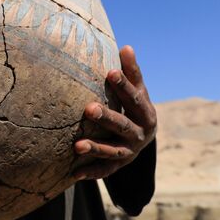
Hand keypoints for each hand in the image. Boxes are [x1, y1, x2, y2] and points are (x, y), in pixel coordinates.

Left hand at [73, 45, 156, 179]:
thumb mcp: (138, 90)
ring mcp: (130, 152)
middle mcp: (140, 135)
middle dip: (107, 118)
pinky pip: (105, 171)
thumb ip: (131, 72)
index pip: (134, 98)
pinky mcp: (119, 166)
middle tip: (88, 108)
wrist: (145, 137)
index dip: (123, 85)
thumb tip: (126, 46)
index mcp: (146, 113)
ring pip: (113, 151)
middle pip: (123, 126)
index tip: (110, 71)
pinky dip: (90, 173)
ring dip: (95, 149)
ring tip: (76, 146)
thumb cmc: (135, 106)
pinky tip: (73, 173)